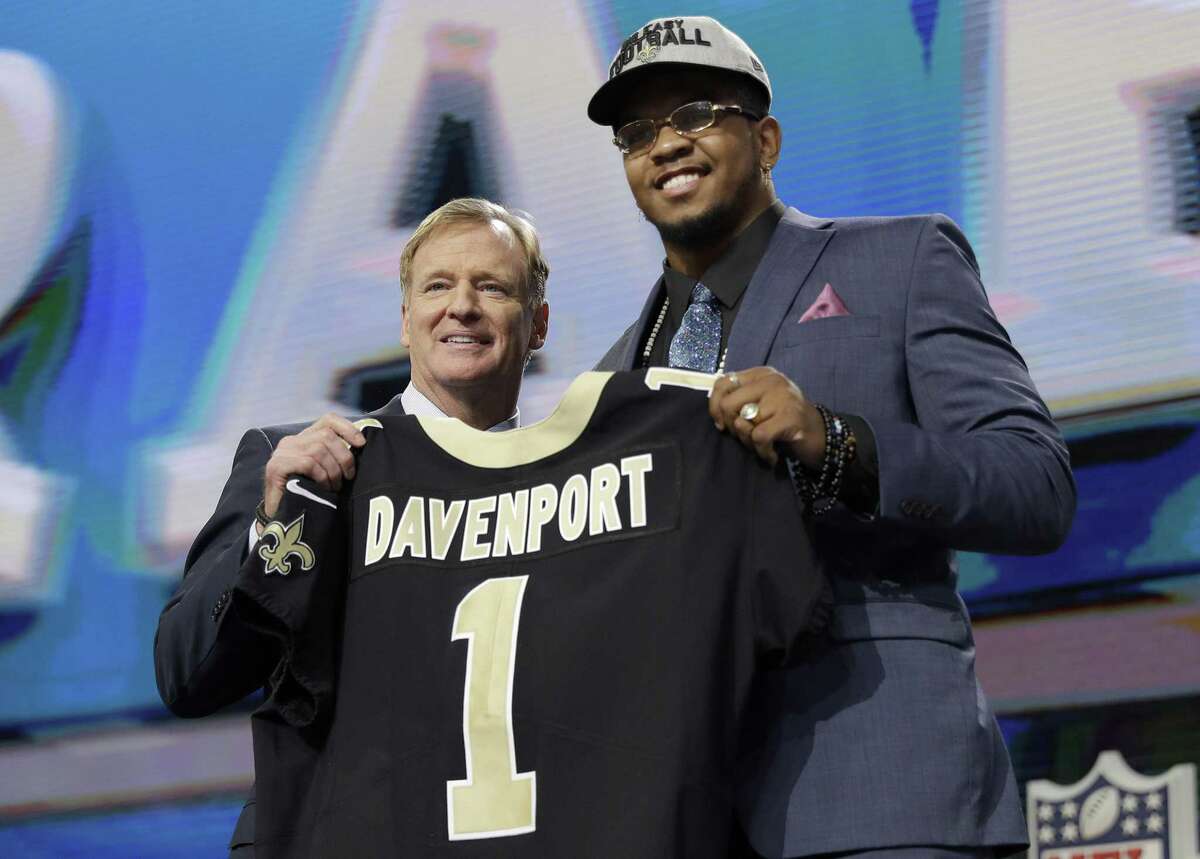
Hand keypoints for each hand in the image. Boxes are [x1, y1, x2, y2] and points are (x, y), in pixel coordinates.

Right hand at [262, 414, 366, 518]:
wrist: (282, 518)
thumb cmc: (308, 495)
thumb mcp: (325, 471)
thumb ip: (335, 456)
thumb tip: (361, 445)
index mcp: (305, 439)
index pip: (328, 420)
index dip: (348, 428)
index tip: (362, 444)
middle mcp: (291, 442)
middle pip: (327, 436)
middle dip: (344, 457)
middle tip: (348, 477)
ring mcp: (282, 453)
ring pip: (319, 450)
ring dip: (333, 471)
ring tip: (335, 487)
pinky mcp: (276, 466)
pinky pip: (309, 463)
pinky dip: (322, 476)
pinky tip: (324, 488)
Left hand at [708, 367, 824, 467]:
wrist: (822, 438)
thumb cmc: (785, 424)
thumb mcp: (759, 409)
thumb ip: (738, 405)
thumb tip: (717, 414)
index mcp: (761, 374)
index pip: (723, 382)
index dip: (714, 406)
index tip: (722, 425)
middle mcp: (772, 380)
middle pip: (728, 404)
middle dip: (732, 429)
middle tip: (749, 439)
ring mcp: (783, 396)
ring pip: (742, 422)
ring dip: (748, 443)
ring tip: (763, 446)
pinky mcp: (790, 416)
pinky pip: (758, 437)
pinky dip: (762, 452)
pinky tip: (771, 455)